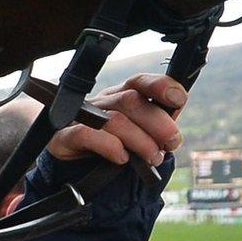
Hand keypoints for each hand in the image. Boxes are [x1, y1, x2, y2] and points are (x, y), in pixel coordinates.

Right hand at [47, 73, 185, 167]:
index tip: (178, 99)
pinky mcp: (63, 137)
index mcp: (120, 96)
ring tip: (153, 158)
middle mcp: (101, 103)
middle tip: (171, 142)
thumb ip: (155, 125)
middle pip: (130, 101)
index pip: (139, 82)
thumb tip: (175, 125)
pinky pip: (85, 134)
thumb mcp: (134, 131)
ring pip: (114, 120)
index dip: (160, 86)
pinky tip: (122, 158)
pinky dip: (109, 146)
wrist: (63, 151)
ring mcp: (80, 118)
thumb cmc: (107, 141)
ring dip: (140, 141)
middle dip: (157, 123)